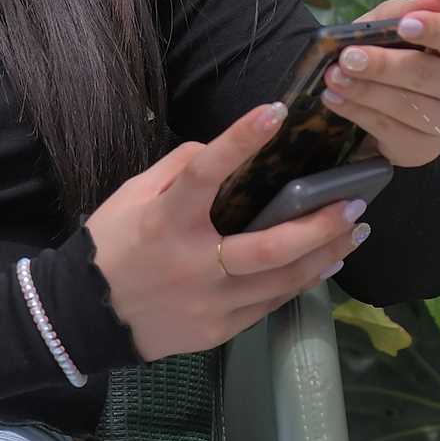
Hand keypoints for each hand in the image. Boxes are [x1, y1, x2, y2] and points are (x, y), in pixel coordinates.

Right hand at [83, 99, 369, 362]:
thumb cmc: (111, 247)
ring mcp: (208, 302)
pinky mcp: (217, 330)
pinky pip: (268, 304)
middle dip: (318, 226)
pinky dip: (300, 283)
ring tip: (353, 234)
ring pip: (280, 281)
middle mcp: (192, 263)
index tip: (277, 111)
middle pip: (268, 247)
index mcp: (165, 221)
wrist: (86, 318)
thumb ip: (177, 169)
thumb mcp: (132, 197)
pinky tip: (323, 265)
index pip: (206, 173)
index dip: (240, 140)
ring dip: (323, 255)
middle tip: (353, 205)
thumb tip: (217, 148)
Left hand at [325, 0, 439, 165]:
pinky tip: (336, 100)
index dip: (435, 29)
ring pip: (406, 106)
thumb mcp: (394, 27)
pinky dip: (358, 113)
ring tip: (334, 79)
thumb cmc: (399, 56)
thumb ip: (407, 10)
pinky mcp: (426, 149)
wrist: (392, 109)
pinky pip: (390, 130)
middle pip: (428, 74)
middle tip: (348, 58)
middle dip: (383, 65)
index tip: (404, 26)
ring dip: (364, 91)